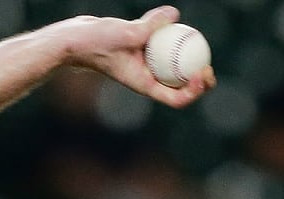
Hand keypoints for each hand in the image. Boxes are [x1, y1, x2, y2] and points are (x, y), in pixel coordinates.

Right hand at [57, 6, 216, 108]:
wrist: (74, 39)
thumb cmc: (95, 42)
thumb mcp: (125, 34)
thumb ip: (151, 25)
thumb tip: (175, 15)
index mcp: (144, 84)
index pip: (175, 98)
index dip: (194, 91)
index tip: (203, 74)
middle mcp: (146, 77)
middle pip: (179, 85)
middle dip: (198, 79)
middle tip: (209, 66)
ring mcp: (143, 63)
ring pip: (171, 65)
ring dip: (186, 58)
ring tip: (199, 44)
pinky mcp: (139, 48)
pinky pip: (160, 45)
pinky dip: (168, 36)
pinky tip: (171, 19)